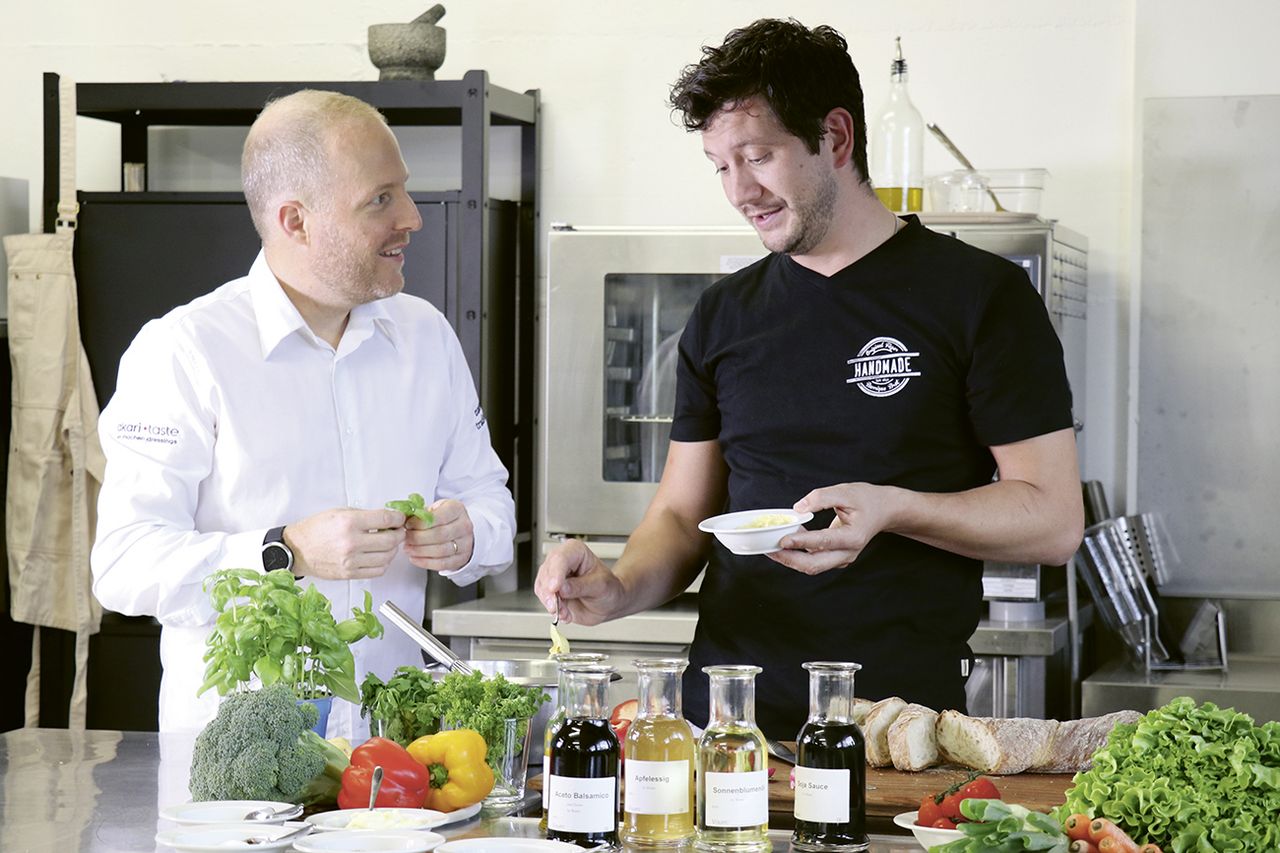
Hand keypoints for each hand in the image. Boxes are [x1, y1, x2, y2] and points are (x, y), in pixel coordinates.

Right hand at [288, 507, 404, 579]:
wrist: (296, 550)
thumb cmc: (316, 529)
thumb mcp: (339, 512)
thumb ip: (365, 515)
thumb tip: (387, 518)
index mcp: (349, 523)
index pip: (386, 519)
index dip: (398, 518)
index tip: (400, 518)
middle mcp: (351, 542)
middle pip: (390, 540)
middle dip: (399, 534)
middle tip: (398, 530)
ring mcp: (351, 561)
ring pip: (387, 557)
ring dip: (393, 549)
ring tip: (388, 543)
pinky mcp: (349, 574)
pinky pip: (377, 571)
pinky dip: (384, 563)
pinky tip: (380, 556)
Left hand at [403, 498, 473, 571]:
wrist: (460, 530)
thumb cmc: (443, 517)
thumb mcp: (435, 508)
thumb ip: (421, 513)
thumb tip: (404, 520)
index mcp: (457, 509)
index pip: (439, 517)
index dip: (421, 523)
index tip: (408, 525)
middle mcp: (464, 526)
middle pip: (439, 535)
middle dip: (418, 538)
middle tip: (406, 538)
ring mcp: (465, 543)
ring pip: (440, 551)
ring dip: (420, 551)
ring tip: (408, 548)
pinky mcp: (461, 558)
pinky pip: (442, 563)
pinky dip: (425, 562)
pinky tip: (414, 558)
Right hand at [534, 539, 624, 626]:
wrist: (608, 603)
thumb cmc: (608, 588)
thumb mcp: (600, 586)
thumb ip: (581, 586)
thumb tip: (562, 588)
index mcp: (576, 551)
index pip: (560, 558)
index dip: (556, 573)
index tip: (555, 588)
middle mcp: (561, 561)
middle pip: (547, 571)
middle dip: (549, 591)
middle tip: (556, 605)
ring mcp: (554, 576)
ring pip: (542, 586)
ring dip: (551, 603)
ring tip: (565, 612)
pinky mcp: (550, 591)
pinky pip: (544, 598)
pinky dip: (552, 608)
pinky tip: (564, 614)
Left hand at [767, 482, 901, 575]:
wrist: (884, 511)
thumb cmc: (867, 500)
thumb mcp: (845, 491)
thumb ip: (821, 497)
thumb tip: (798, 508)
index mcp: (854, 537)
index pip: (823, 542)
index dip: (801, 541)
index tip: (783, 539)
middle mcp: (848, 553)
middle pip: (814, 565)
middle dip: (789, 559)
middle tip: (769, 549)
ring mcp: (842, 558)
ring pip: (812, 566)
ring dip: (791, 559)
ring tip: (771, 548)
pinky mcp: (835, 558)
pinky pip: (813, 561)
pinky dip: (797, 555)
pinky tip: (785, 543)